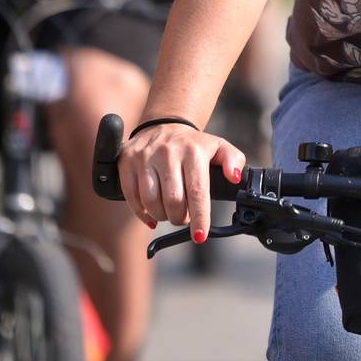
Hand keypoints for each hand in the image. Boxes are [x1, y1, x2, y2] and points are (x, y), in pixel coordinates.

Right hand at [119, 121, 246, 240]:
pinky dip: (142, 213)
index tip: (200, 235)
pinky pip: (131, 198)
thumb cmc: (193, 145)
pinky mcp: (126, 162)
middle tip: (184, 218)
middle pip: (173, 200)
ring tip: (170, 212)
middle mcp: (167, 152)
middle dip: (180, 218)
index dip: (199, 216)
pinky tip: (151, 214)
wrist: (164, 126)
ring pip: (151, 201)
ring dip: (162, 216)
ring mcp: (144, 157)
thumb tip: (234, 177)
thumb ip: (233, 161)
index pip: (197, 190)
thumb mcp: (219, 147)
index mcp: (193, 150)